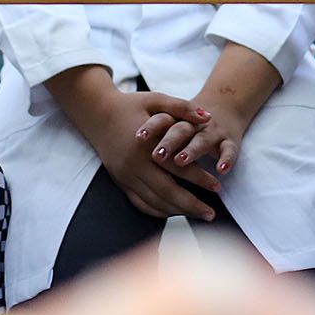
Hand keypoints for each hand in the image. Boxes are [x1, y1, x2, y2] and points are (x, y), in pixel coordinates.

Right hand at [75, 86, 219, 220]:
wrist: (97, 113)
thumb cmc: (130, 105)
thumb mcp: (156, 99)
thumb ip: (182, 107)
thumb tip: (208, 117)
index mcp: (144, 145)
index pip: (177, 167)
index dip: (198, 178)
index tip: (217, 186)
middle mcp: (133, 164)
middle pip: (166, 192)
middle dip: (190, 205)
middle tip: (212, 213)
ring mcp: (125, 176)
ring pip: (153, 201)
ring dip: (177, 211)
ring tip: (199, 214)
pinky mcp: (120, 182)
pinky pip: (140, 203)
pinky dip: (158, 211)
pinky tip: (175, 212)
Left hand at [136, 97, 252, 181]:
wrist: (223, 108)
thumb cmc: (187, 121)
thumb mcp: (170, 118)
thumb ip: (154, 129)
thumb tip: (129, 143)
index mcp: (176, 117)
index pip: (162, 119)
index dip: (150, 127)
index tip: (138, 137)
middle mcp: (194, 124)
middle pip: (180, 130)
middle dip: (170, 142)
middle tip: (157, 155)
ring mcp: (212, 131)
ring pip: (202, 140)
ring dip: (192, 150)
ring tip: (181, 161)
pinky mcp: (229, 141)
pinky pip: (229, 150)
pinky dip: (226, 159)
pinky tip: (221, 170)